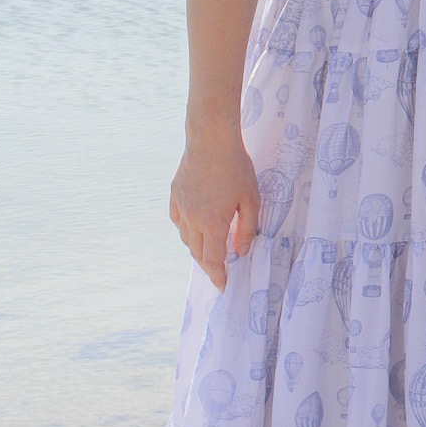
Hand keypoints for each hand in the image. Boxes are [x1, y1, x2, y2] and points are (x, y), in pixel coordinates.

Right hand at [170, 130, 260, 289]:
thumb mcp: (251, 200)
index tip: (222, 286)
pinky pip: (178, 222)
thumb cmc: (236, 168)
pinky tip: (196, 228)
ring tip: (210, 250)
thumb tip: (241, 251)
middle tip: (219, 271)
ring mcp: (181, 208)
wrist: (211, 140)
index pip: (213, 260)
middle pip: (197, 253)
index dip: (218, 276)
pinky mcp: (174, 196)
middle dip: (208, 266)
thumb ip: (246, 229)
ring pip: (185, 239)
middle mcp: (192, 220)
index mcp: (212, 223)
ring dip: (197, 249)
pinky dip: (186, 231)